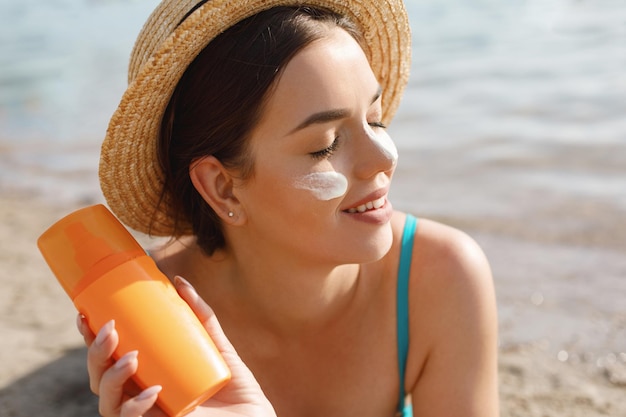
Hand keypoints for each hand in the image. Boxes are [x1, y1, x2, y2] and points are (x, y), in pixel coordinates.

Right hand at [77, 276, 275, 416]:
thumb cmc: (235, 389)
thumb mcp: (217, 347)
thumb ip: (201, 316)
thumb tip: (180, 282)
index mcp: (146, 378)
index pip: (108, 360)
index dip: (90, 340)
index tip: (85, 314)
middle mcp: (140, 398)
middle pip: (100, 380)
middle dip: (96, 354)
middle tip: (110, 331)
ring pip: (108, 403)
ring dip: (111, 378)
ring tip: (131, 358)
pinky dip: (136, 408)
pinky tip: (152, 392)